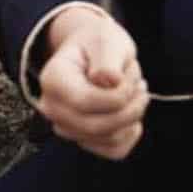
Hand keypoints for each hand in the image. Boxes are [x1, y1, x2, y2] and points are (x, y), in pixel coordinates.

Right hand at [36, 8, 147, 159]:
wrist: (91, 52)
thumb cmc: (98, 44)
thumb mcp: (105, 40)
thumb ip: (107, 59)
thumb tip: (109, 81)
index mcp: (52, 81)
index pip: (86, 102)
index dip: (119, 93)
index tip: (131, 73)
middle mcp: (52, 109)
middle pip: (99, 127)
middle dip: (131, 107)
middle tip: (140, 83)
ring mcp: (66, 128)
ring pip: (111, 139)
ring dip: (133, 115)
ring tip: (133, 91)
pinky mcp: (84, 140)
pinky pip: (115, 150)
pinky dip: (131, 133)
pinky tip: (130, 111)